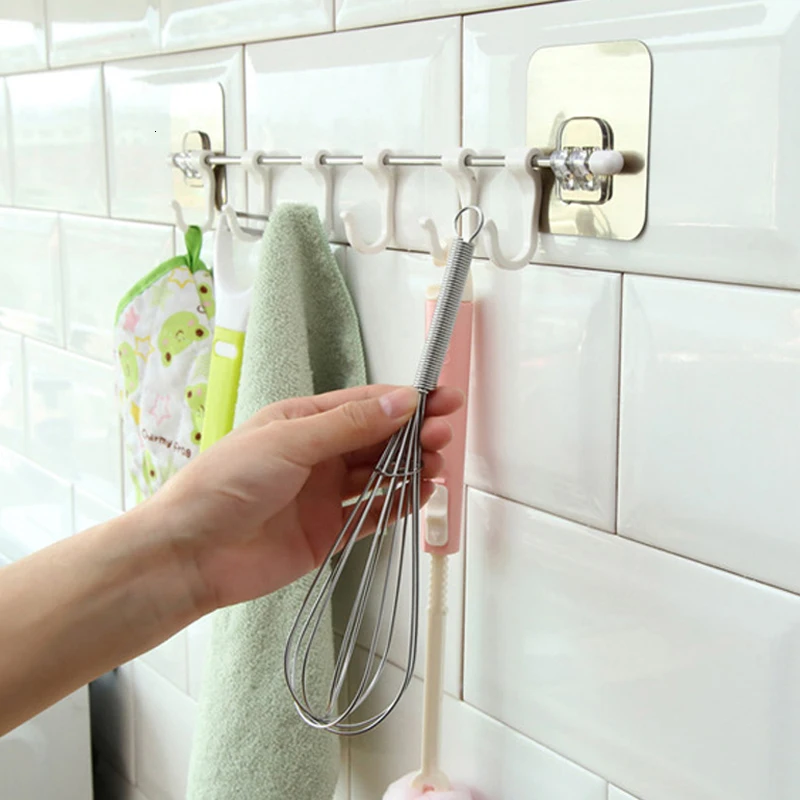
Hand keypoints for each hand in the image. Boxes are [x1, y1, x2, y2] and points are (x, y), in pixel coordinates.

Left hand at [151, 385, 462, 611]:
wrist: (191, 555)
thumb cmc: (225, 484)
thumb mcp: (289, 441)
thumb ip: (349, 425)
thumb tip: (400, 401)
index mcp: (302, 422)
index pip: (365, 406)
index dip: (405, 401)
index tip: (440, 399)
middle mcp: (316, 455)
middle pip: (377, 439)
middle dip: (414, 433)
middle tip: (444, 433)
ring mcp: (322, 494)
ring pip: (379, 474)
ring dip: (410, 467)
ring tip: (437, 463)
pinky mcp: (327, 531)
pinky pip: (371, 513)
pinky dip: (398, 503)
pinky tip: (420, 492)